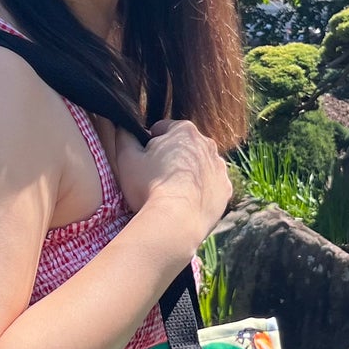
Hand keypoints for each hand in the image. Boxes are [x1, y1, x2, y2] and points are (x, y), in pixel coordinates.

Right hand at [113, 118, 232, 248]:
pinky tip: (186, 202)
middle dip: (170, 157)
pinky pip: (210, 185)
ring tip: (171, 192)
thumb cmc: (149, 187)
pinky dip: (200, 190)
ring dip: (187, 173)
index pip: (161, 129)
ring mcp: (219, 167)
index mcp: (184, 130)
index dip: (149, 143)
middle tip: (155, 178)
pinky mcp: (225, 189)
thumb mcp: (126, 158)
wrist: (177, 222)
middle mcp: (207, 144)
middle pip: (182, 147)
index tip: (143, 160)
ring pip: (198, 166)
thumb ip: (124, 136)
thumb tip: (123, 127)